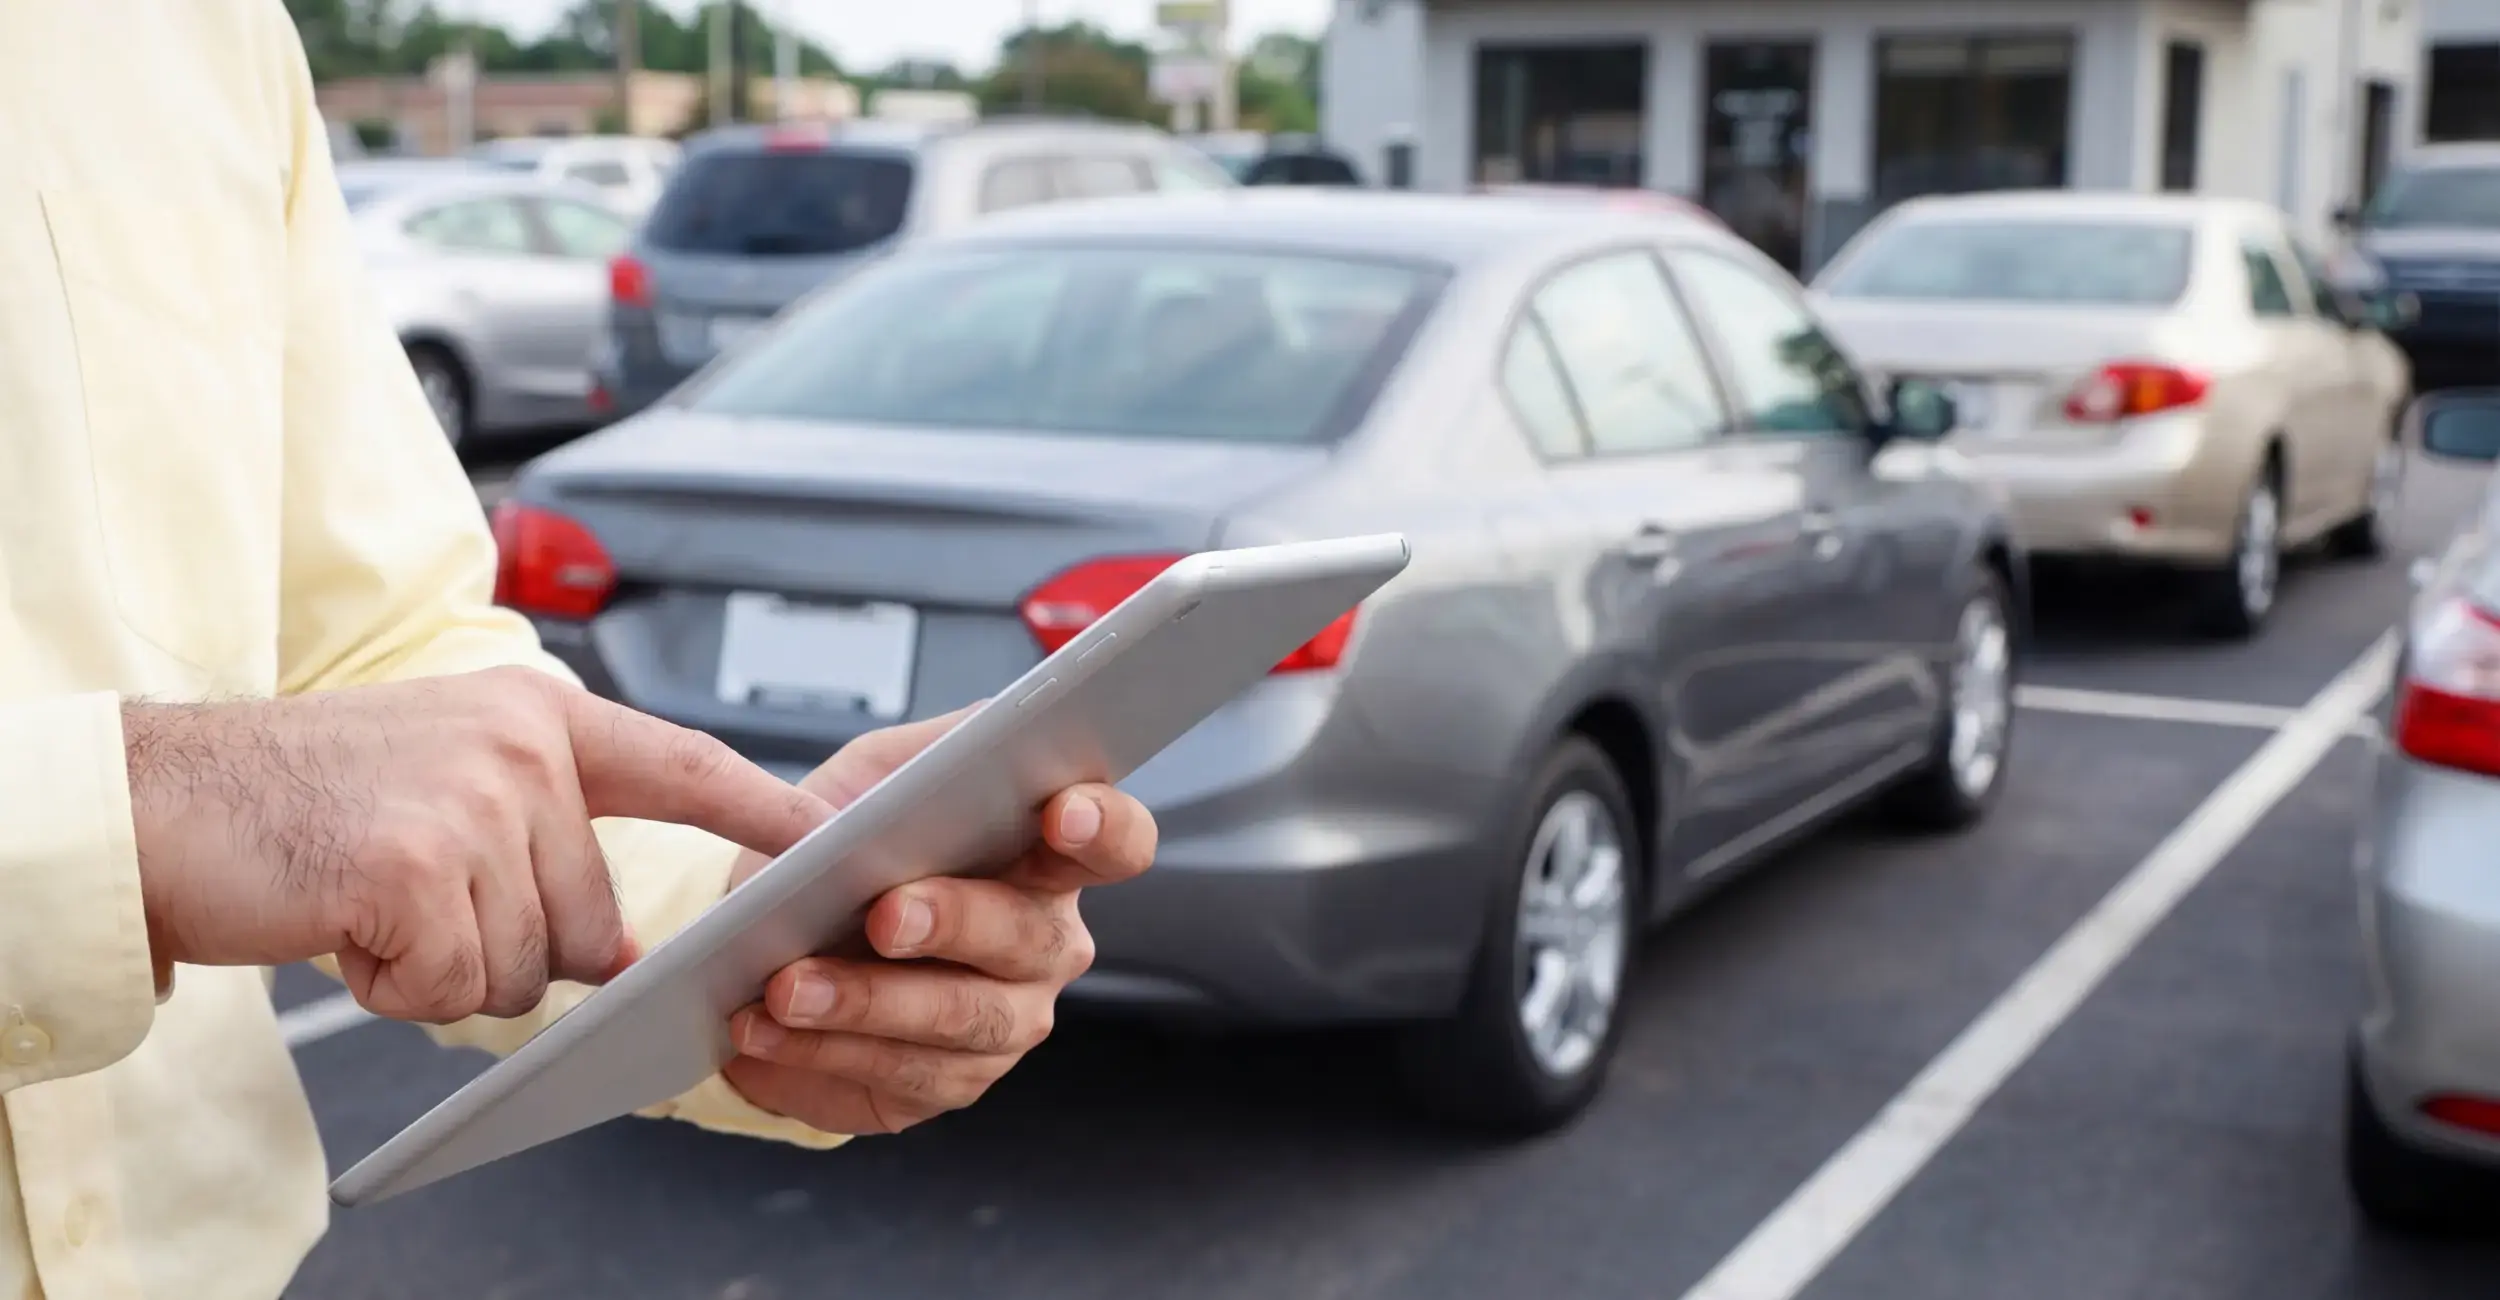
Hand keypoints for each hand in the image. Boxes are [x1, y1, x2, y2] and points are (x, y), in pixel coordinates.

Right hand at [125, 666, 828, 1022]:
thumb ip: (546, 845)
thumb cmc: (299, 799)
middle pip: (592, 922)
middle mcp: (522, 747)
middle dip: (506, 945)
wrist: (163, 802)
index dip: (764, 809)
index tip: (835, 838)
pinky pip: (450, 988)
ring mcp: (473, 802)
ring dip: (442, 967)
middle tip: (409, 894)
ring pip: (525, 968)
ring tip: (370, 901)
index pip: (683, 765)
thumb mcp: (444, 786)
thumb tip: (617, 952)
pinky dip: (392, 985)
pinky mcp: (416, 866)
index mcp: (537, 715)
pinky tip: (345, 925)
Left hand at [717, 705, 1157, 1134]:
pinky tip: (768, 1028)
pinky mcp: (954, 1080)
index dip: (1102, 827)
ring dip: (867, 1000)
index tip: (1059, 814)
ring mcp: (1009, 1016)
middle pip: (1030, 934)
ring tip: (787, 986)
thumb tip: (982, 731)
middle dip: (954, 920)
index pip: (1115, 840)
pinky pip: (904, 1072)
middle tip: (882, 915)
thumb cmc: (840, 849)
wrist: (767, 946)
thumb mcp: (873, 777)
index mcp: (1044, 855)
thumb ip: (926, 755)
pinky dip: (827, 1048)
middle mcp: (1045, 939)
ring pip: (963, 1015)